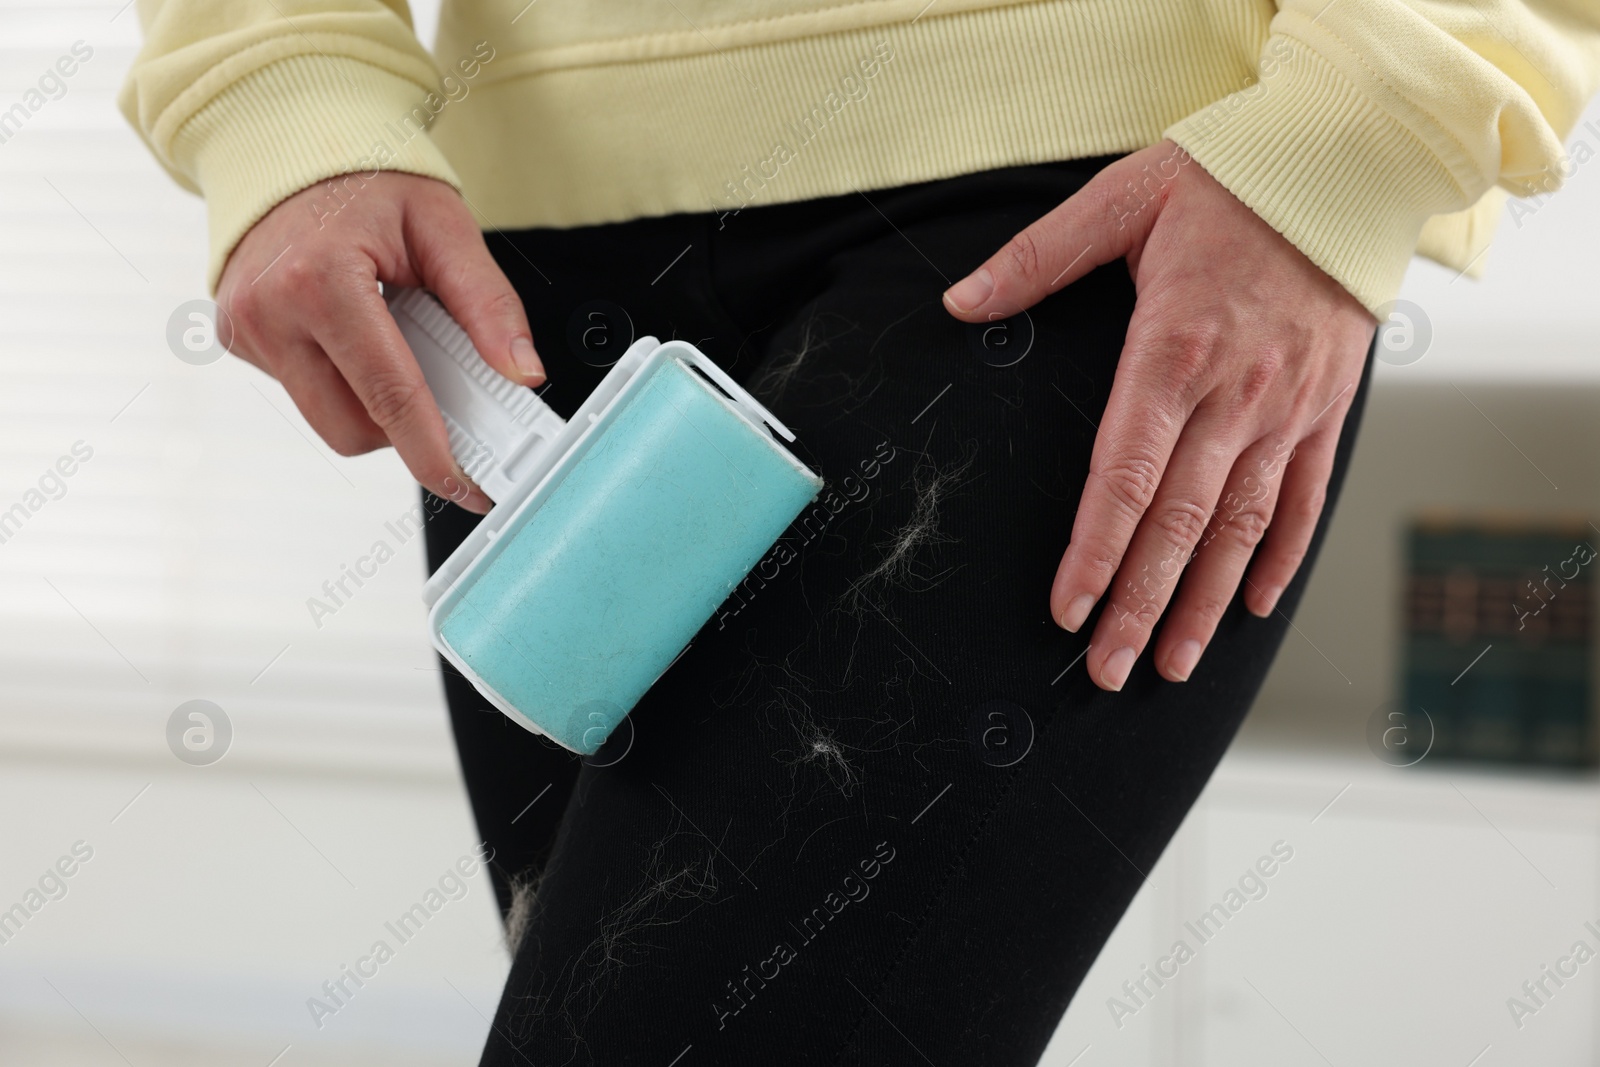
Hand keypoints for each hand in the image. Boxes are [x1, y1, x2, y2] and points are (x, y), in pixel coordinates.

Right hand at [217, 172, 544, 513]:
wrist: (291, 143)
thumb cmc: (369, 177)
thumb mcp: (445, 228)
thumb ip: (488, 306)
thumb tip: (523, 374)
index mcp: (320, 280)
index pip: (389, 394)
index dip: (433, 452)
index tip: (467, 487)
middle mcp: (269, 311)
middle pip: (352, 427)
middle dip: (405, 427)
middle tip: (444, 393)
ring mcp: (244, 329)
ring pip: (327, 419)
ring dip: (372, 404)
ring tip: (394, 343)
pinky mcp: (236, 339)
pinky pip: (303, 391)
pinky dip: (341, 379)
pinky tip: (354, 332)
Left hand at [942, 140, 1374, 691]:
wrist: (1350, 159)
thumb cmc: (1230, 177)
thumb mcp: (1121, 198)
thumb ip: (1037, 258)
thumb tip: (960, 302)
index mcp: (1172, 350)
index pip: (1124, 477)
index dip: (1094, 552)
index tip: (1067, 609)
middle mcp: (1235, 394)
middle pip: (1179, 523)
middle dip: (1138, 604)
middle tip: (1107, 670)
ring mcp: (1287, 408)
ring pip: (1241, 527)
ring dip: (1205, 603)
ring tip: (1170, 663)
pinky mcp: (1326, 409)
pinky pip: (1305, 497)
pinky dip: (1280, 556)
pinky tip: (1255, 607)